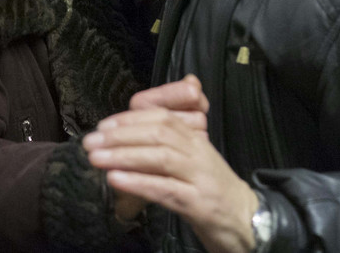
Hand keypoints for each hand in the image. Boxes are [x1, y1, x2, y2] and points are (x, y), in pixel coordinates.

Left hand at [84, 75, 210, 225]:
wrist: (249, 222)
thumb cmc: (213, 190)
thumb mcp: (193, 161)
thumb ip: (170, 142)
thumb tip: (146, 123)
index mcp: (196, 140)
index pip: (162, 119)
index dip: (130, 120)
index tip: (103, 126)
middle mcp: (198, 154)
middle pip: (158, 134)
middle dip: (120, 136)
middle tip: (90, 142)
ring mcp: (200, 178)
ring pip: (160, 158)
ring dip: (123, 156)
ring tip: (95, 158)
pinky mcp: (200, 205)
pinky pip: (166, 190)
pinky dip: (138, 182)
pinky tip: (115, 179)